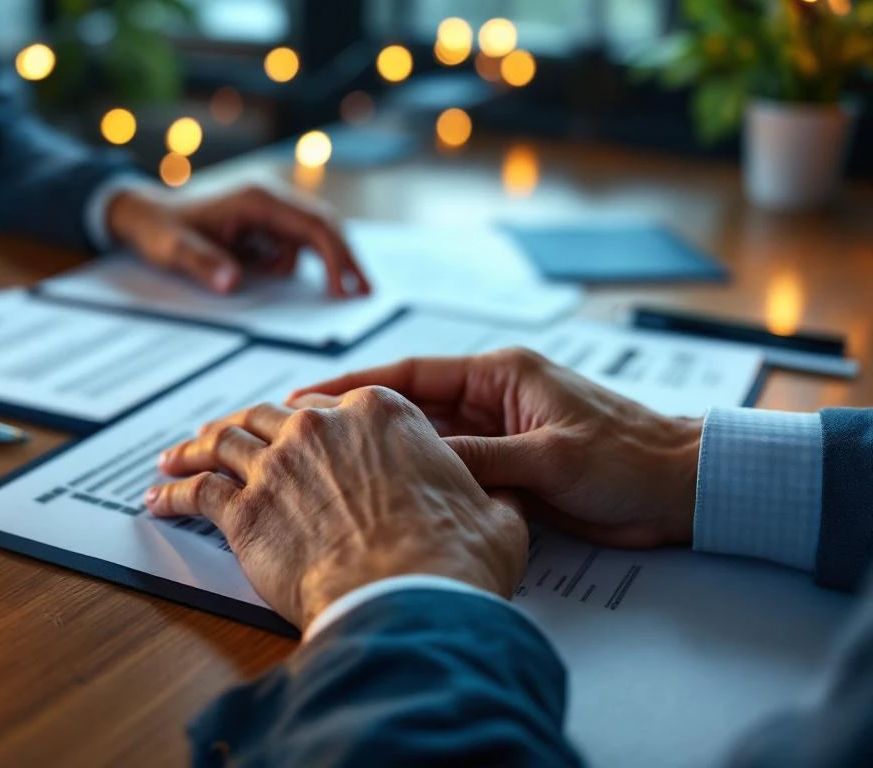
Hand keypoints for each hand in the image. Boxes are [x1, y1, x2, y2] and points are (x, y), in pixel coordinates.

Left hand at [106, 184, 370, 296]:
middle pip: (323, 226)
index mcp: (257, 199)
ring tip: (342, 293)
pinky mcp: (266, 224)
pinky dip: (302, 264)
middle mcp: (270, 199)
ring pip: (314, 235)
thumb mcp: (174, 249)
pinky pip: (296, 244)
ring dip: (325, 263)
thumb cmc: (160, 229)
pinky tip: (298, 282)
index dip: (334, 255)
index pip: (311, 225)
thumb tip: (233, 284)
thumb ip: (203, 264)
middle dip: (345, 258)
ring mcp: (270, 211)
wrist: (144, 213)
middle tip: (364, 293)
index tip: (345, 286)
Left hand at [145, 387, 528, 628]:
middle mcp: (321, 427)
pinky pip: (197, 492)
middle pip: (268, 416)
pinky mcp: (245, 512)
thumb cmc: (453, 558)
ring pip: (224, 442)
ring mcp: (277, 465)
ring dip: (194, 448)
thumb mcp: (493, 514)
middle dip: (243, 425)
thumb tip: (497, 501)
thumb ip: (485, 496)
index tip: (293, 422)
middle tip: (222, 435)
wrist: (410, 596)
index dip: (308, 414)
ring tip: (176, 456)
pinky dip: (174, 492)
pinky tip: (159, 497)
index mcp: (381, 413)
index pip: (331, 402)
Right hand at [291, 349, 702, 549]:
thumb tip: (418, 464)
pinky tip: (392, 499)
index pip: (413, 375)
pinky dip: (426, 484)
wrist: (680, 489)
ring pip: (429, 445)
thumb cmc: (630, 455)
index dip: (358, 385)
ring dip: (391, 457)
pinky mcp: (509, 470)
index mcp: (500, 375)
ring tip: (337, 472)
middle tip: (309, 438)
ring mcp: (498, 438)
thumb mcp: (549, 455)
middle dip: (363, 423)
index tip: (310, 395)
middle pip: (412, 410)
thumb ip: (482, 459)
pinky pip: (455, 474)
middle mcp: (492, 402)